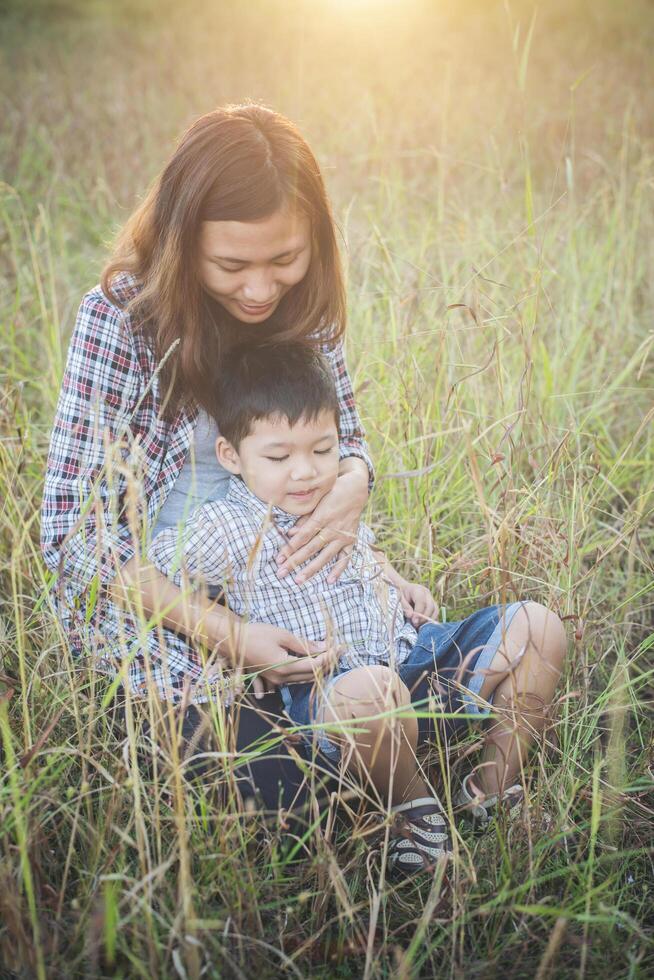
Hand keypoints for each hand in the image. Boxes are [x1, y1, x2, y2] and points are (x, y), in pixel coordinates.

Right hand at [235, 622, 338, 698]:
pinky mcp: (271, 678)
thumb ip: (304, 644)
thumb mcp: (282, 635)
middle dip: (328, 662)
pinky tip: (312, 669)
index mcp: (285, 667)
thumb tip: (324, 647)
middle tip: (339, 650)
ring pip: (304, 679)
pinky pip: (293, 680)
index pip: (315, 664)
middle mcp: (282, 679)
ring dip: (318, 669)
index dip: (330, 656)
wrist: (231, 641)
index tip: (342, 647)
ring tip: (330, 657)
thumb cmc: (256, 634)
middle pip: (312, 674)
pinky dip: (305, 674)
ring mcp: (276, 681)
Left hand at [276, 468, 367, 584]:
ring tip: (299, 580)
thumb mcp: (317, 500)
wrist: (357, 489)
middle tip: (281, 573)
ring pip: (325, 556)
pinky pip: (345, 557)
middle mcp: (333, 528)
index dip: (290, 548)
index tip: (279, 558)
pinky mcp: (351, 540)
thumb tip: (289, 533)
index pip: (303, 536)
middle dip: (295, 561)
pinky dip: (339, 569)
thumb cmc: (333, 492)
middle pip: (311, 548)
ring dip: (312, 569)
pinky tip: (330, 580)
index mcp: (322, 517)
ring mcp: (343, 535)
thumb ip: (304, 518)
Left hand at [399, 581, 438, 628]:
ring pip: (435, 611)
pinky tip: (422, 625)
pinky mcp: (433, 605)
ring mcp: (431, 599)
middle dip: (424, 618)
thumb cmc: (400, 594)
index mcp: (417, 590)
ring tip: (419, 625)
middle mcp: (427, 594)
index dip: (419, 612)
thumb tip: (411, 615)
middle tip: (416, 624)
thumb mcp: (399, 598)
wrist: (404, 590)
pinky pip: (435, 614)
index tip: (414, 621)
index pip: (421, 601)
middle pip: (431, 607)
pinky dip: (430, 621)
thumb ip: (405, 606)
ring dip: (428, 620)